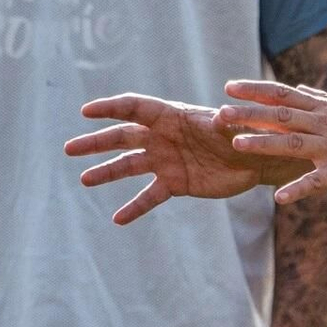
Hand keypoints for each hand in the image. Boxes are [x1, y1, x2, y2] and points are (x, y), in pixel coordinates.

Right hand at [67, 95, 274, 223]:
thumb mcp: (235, 126)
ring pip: (129, 165)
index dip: (111, 108)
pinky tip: (117, 219)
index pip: (135, 107)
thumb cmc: (246, 133)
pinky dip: (134, 207)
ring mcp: (167, 161)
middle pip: (123, 137)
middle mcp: (164, 137)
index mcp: (173, 116)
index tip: (86, 111)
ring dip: (106, 172)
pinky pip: (149, 196)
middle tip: (69, 148)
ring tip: (84, 179)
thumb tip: (222, 115)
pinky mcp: (175, 183)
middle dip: (96, 141)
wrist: (257, 159)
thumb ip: (225, 123)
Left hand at [218, 81, 326, 203]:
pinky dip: (298, 189)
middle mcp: (324, 124)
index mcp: (323, 109)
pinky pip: (317, 181)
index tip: (229, 86)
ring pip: (293, 144)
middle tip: (220, 114)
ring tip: (237, 146)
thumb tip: (300, 86)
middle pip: (281, 116)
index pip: (283, 94)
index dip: (255, 90)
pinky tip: (279, 198)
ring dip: (264, 144)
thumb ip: (321, 99)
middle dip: (249, 114)